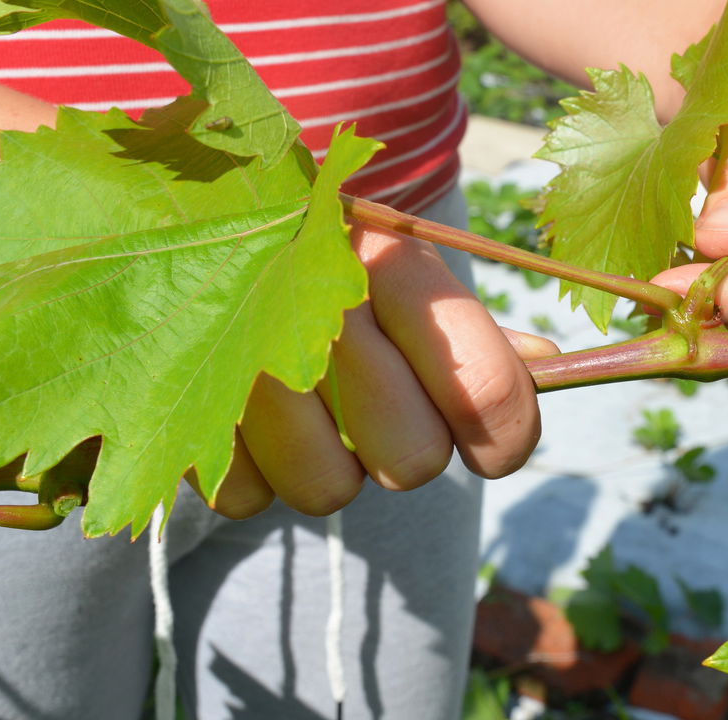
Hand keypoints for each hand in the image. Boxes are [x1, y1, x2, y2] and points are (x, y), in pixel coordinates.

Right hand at [188, 222, 558, 518]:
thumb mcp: (400, 266)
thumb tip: (549, 368)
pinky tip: (246, 412)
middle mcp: (318, 308)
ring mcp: (239, 360)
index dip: (508, 437)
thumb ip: (471, 326)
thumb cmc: (319, 253)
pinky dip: (255, 470)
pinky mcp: (178, 410)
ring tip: (306, 404)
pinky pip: (249, 499)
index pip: (486, 389)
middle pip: (414, 460)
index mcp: (391, 262)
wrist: (179, 216)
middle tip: (377, 405)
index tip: (494, 445)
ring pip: (330, 491)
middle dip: (407, 447)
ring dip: (329, 463)